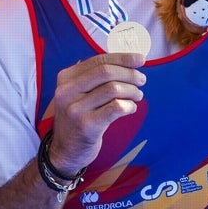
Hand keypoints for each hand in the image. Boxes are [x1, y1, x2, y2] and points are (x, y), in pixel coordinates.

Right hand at [47, 52, 145, 174]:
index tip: (140, 59)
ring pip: (113, 89)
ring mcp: (75, 109)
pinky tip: (131, 108)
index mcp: (65, 78)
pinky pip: (116, 108)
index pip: (98, 60)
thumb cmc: (78, 118)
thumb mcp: (77, 93)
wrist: (65, 150)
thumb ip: (93, 77)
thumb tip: (125, 60)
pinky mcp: (87, 125)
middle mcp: (67, 91)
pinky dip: (129, 105)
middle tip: (141, 80)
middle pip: (106, 72)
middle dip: (129, 73)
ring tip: (137, 96)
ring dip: (132, 90)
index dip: (122, 58)